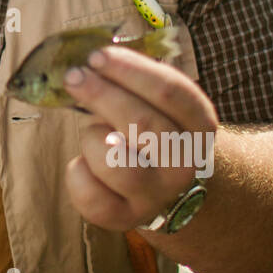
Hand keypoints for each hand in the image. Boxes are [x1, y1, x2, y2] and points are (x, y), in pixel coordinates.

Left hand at [61, 45, 218, 230]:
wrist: (163, 184)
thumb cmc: (148, 128)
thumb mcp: (152, 101)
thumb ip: (129, 80)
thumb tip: (86, 62)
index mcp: (199, 124)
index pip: (171, 92)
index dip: (131, 70)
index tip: (97, 56)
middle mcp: (184, 163)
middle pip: (141, 122)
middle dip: (100, 94)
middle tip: (73, 76)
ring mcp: (156, 194)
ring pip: (113, 161)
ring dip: (92, 136)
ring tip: (93, 132)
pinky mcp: (126, 217)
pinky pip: (91, 195)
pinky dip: (77, 172)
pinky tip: (83, 162)